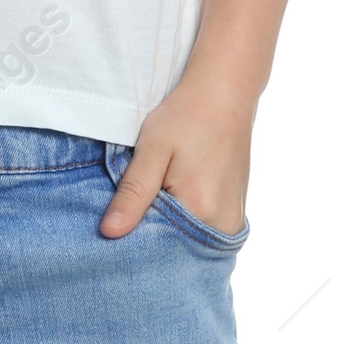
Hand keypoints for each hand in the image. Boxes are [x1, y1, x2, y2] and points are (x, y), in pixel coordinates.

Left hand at [100, 80, 252, 237]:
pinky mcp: (234, 215)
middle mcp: (223, 224)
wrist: (224, 95)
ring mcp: (232, 221)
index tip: (114, 225)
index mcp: (202, 209)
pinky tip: (172, 199)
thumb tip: (109, 232)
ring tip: (154, 198)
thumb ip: (133, 192)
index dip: (133, 238)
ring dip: (167, 228)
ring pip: (187, 241)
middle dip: (150, 235)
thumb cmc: (186, 116)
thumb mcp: (152, 148)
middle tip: (132, 206)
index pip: (157, 247)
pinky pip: (201, 232)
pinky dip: (183, 222)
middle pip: (175, 248)